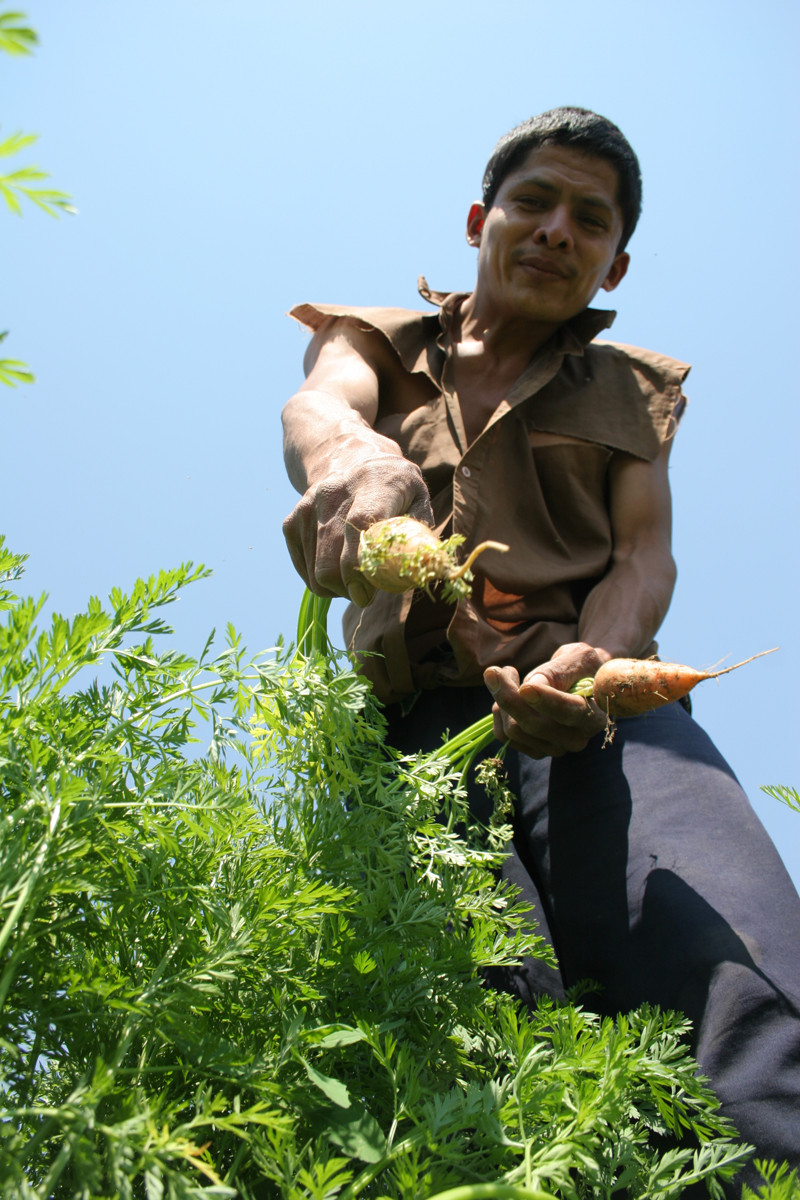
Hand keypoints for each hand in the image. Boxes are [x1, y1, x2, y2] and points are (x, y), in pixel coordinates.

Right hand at [282, 454, 433, 605]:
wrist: (350, 462)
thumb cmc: (395, 490)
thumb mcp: (418, 500)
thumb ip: (419, 534)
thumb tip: (420, 569)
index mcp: (373, 484)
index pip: (357, 525)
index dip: (359, 565)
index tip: (365, 595)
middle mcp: (333, 492)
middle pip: (330, 560)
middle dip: (349, 589)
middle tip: (367, 593)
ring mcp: (308, 507)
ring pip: (316, 572)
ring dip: (338, 588)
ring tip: (356, 575)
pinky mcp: (292, 521)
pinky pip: (305, 570)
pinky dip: (321, 580)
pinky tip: (339, 566)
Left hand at [484, 642, 608, 758]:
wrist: (579, 680)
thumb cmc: (581, 666)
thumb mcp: (578, 658)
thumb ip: (558, 671)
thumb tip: (532, 686)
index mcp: (593, 717)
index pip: (569, 713)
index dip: (546, 701)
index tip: (525, 686)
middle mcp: (576, 739)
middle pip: (534, 725)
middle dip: (509, 695)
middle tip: (494, 670)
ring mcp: (554, 748)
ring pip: (514, 730)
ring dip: (502, 700)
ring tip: (508, 676)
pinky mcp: (534, 750)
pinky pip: (503, 735)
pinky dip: (499, 712)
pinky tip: (507, 693)